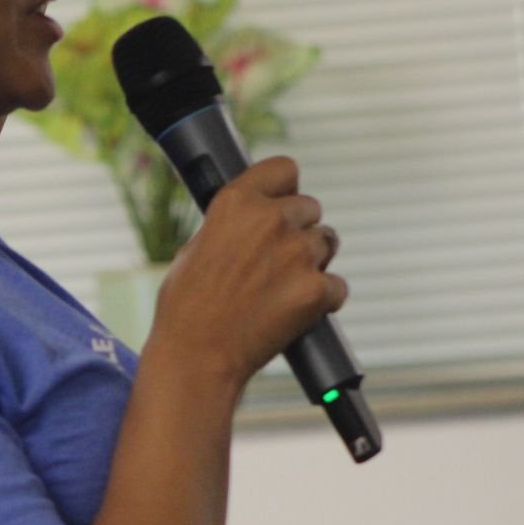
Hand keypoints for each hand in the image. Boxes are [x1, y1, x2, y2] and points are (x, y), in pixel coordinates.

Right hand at [145, 156, 346, 393]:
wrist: (197, 356)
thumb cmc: (186, 307)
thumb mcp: (196, 247)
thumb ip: (232, 225)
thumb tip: (252, 221)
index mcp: (236, 202)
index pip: (284, 169)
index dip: (285, 187)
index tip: (282, 200)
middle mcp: (270, 220)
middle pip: (310, 208)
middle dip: (298, 230)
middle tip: (277, 259)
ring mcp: (297, 254)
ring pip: (327, 243)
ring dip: (312, 262)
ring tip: (282, 289)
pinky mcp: (316, 290)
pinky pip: (337, 286)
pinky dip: (323, 299)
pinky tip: (296, 312)